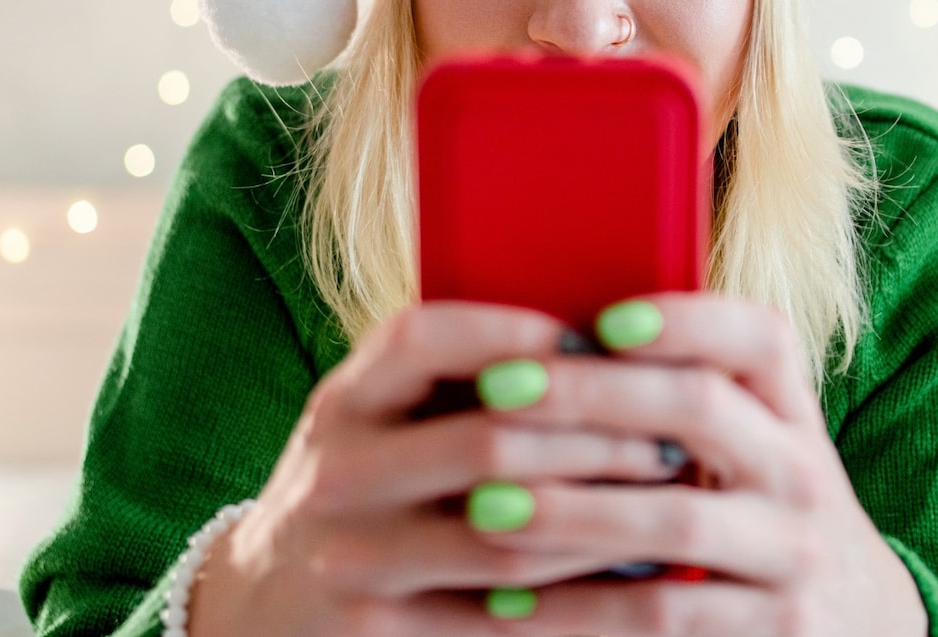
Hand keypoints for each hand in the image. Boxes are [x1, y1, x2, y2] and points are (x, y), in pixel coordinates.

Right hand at [185, 301, 684, 636]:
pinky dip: (580, 598)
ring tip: (669, 497)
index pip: (422, 341)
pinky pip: (503, 622)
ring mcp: (356, 564)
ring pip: (508, 540)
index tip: (596, 337)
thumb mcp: (372, 421)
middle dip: (596, 436)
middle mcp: (338, 478)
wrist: (265, 606)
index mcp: (341, 404)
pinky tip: (635, 576)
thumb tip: (593, 338)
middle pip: (488, 444)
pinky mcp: (383, 636)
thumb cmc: (359, 489)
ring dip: (605, 519)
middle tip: (672, 430)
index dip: (513, 331)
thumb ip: (447, 380)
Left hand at [468, 292, 928, 636]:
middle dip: (591, 394)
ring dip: (569, 511)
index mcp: (790, 412)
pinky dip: (579, 608)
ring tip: (484, 507)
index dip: (686, 318)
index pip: (760, 337)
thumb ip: (682, 403)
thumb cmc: (760, 516)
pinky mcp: (777, 631)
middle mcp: (801, 474)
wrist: (857, 624)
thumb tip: (545, 342)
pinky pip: (662, 614)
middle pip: (702, 409)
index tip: (602, 317)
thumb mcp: (754, 452)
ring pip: (675, 519)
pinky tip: (509, 601)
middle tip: (496, 389)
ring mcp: (793, 555)